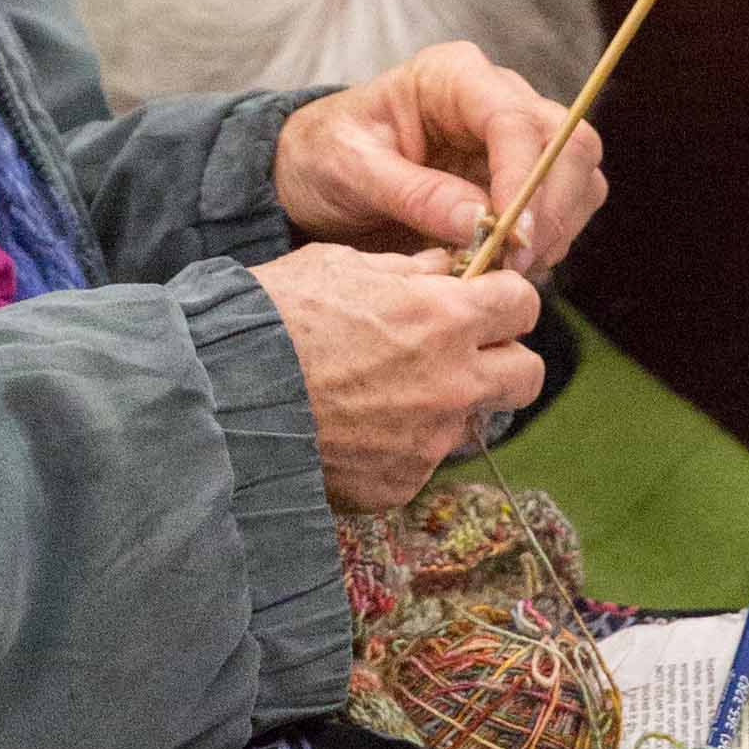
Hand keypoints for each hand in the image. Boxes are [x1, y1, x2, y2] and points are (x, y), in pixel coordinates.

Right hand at [257, 243, 541, 517]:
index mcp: (444, 316)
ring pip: (471, 421)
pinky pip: (420, 461)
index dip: (503, 301)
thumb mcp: (338, 265)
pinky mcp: (401, 483)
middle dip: (503, 360)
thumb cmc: (273, 317)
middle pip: (527, 375)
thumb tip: (445, 269)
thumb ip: (407, 269)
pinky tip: (352, 429)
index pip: (523, 304)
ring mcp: (429, 440)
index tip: (482, 304)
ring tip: (385, 395)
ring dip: (446, 405)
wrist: (221, 396)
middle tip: (462, 354)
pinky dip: (397, 446)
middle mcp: (452, 382)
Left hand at [272, 41, 606, 280]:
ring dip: (556, 230)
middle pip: (570, 143)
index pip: (515, 120)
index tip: (513, 238)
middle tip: (515, 266)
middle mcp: (497, 99)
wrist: (315, 173)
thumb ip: (415, 193)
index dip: (525, 180)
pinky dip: (547, 244)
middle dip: (552, 210)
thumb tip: (481, 221)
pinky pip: (564, 209)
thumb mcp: (350, 169)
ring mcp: (515, 139)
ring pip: (580, 177)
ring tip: (504, 271)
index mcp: (453, 77)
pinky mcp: (520, 179)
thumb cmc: (326, 156)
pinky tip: (504, 268)